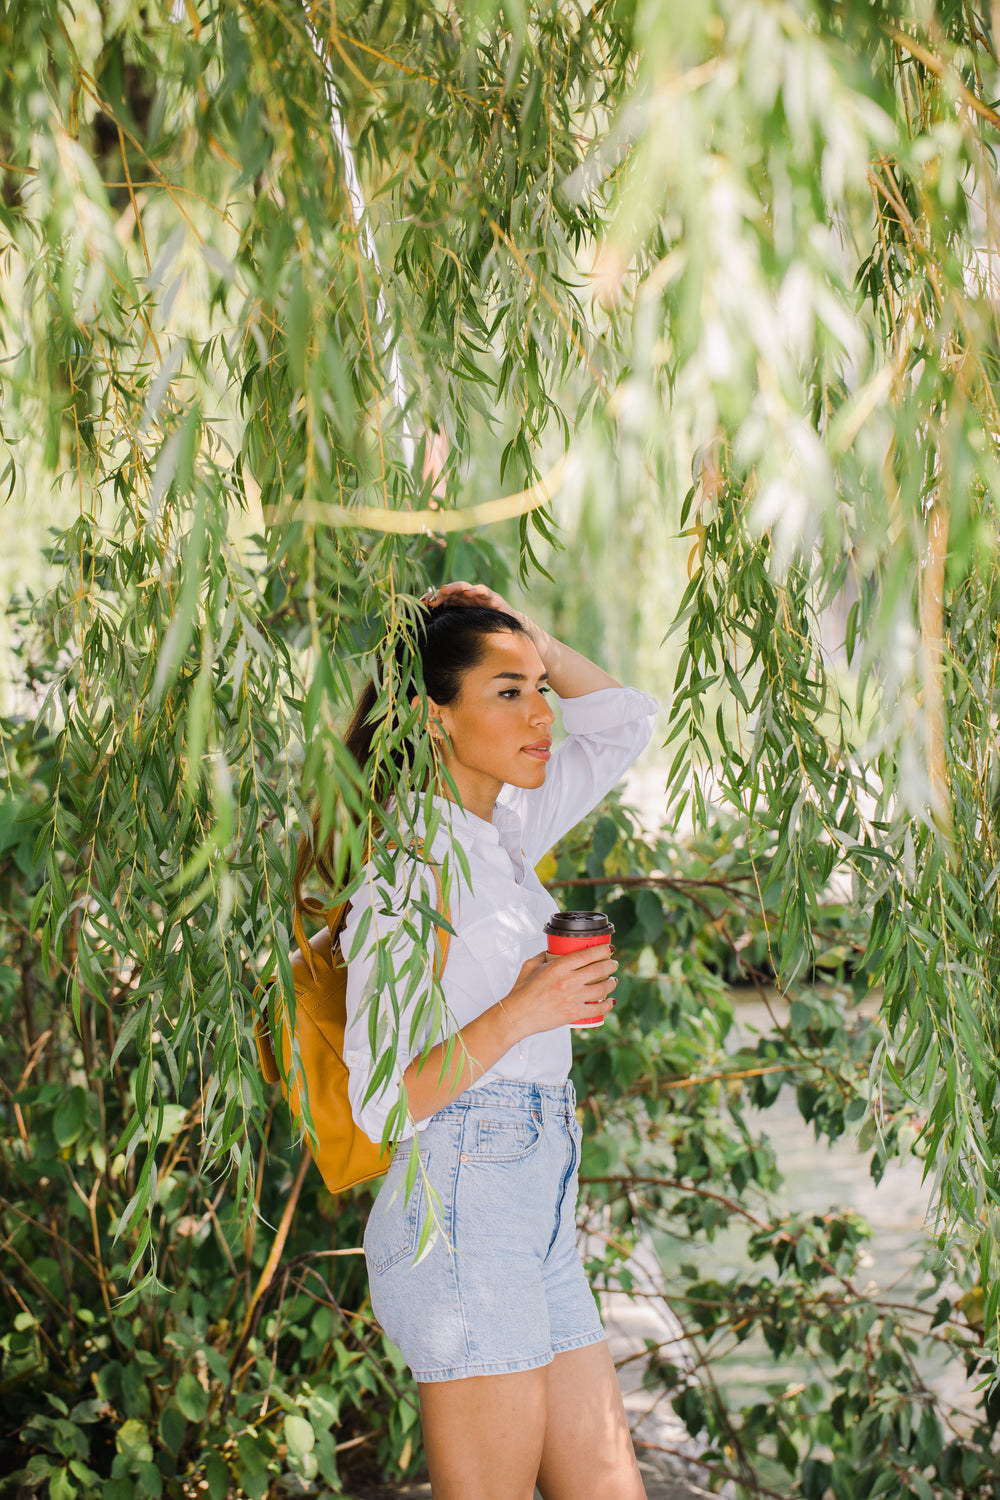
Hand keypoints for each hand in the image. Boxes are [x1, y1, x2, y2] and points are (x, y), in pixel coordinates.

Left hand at [421, 580, 532, 632]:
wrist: (509, 633)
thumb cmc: (484, 630)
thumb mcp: (464, 628)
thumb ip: (450, 626)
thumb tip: (428, 634)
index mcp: (458, 603)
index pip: (442, 597)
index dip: (432, 598)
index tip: (421, 603)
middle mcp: (467, 597)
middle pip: (450, 590)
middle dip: (439, 593)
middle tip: (430, 599)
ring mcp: (479, 596)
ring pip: (464, 586)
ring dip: (453, 587)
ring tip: (444, 590)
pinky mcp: (493, 598)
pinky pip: (484, 591)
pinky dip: (476, 590)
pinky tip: (469, 592)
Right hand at [501, 948, 617, 1036]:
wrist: (517, 1015)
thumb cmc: (521, 990)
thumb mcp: (530, 965)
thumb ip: (544, 955)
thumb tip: (554, 950)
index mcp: (558, 967)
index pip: (587, 954)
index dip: (603, 950)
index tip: (609, 949)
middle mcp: (568, 981)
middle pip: (599, 969)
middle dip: (611, 964)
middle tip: (613, 963)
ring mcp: (573, 998)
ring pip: (602, 988)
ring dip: (612, 983)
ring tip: (613, 980)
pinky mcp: (574, 1014)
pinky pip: (597, 1009)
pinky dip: (607, 1005)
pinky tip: (610, 1001)